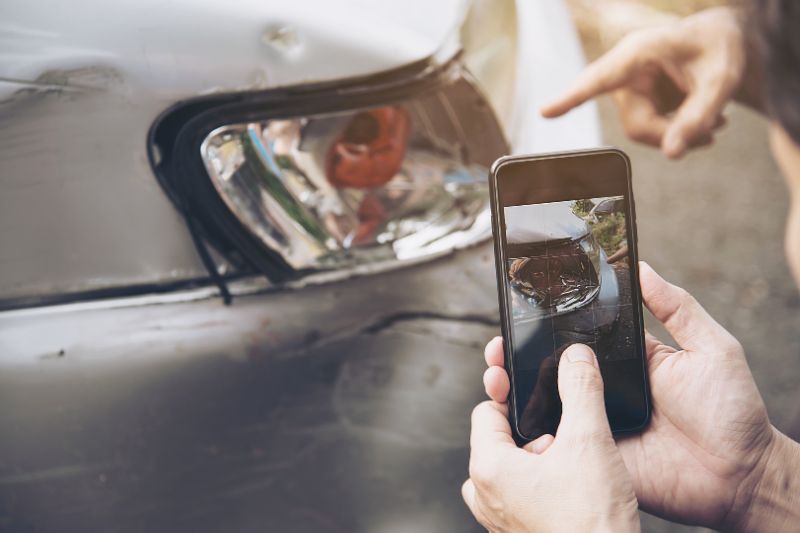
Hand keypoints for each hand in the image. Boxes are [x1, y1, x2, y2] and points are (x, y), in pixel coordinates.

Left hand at [463, 344, 640, 531]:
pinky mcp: (520, 532)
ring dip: (541, 458)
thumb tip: (576, 357)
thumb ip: (580, 389)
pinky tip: (576, 487)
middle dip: (533, 430)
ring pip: (514, 468)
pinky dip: (545, 483)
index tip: (526, 381)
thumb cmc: (591, 524)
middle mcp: (486, 495)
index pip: (486, 410)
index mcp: (489, 467)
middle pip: (500, 438)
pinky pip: (524, 495)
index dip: (511, 393)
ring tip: (573, 465)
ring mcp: (501, 518)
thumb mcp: (589, 442)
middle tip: (564, 436)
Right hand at [482, 262, 779, 529]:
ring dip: (514, 391)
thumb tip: (643, 268)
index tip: (519, 312)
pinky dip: (533, 433)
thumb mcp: (710, 347)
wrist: (739, 475)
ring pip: (545, 405)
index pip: (576, 337)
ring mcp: (596, 423)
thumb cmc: (732, 411)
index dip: (546, 327)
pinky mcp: (595, 455)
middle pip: (549, 369)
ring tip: (496, 377)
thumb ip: (677, 307)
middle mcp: (604, 390)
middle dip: (515, 357)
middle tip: (496, 348)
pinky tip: (513, 417)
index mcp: (625, 360)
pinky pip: (558, 442)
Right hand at [541, 8, 744, 157]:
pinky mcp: (637, 101)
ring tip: (716, 124)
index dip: (572, 97)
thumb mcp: (720, 81)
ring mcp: (628, 89)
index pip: (599, 79)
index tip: (545, 112)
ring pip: (642, 132)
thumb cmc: (719, 49)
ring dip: (678, 135)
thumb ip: (698, 117)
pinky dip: (676, 132)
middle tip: (713, 134)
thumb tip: (672, 155)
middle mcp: (625, 72)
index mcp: (638, 53)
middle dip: (672, 135)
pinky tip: (705, 121)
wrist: (721, 40)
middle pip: (636, 125)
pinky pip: (649, 130)